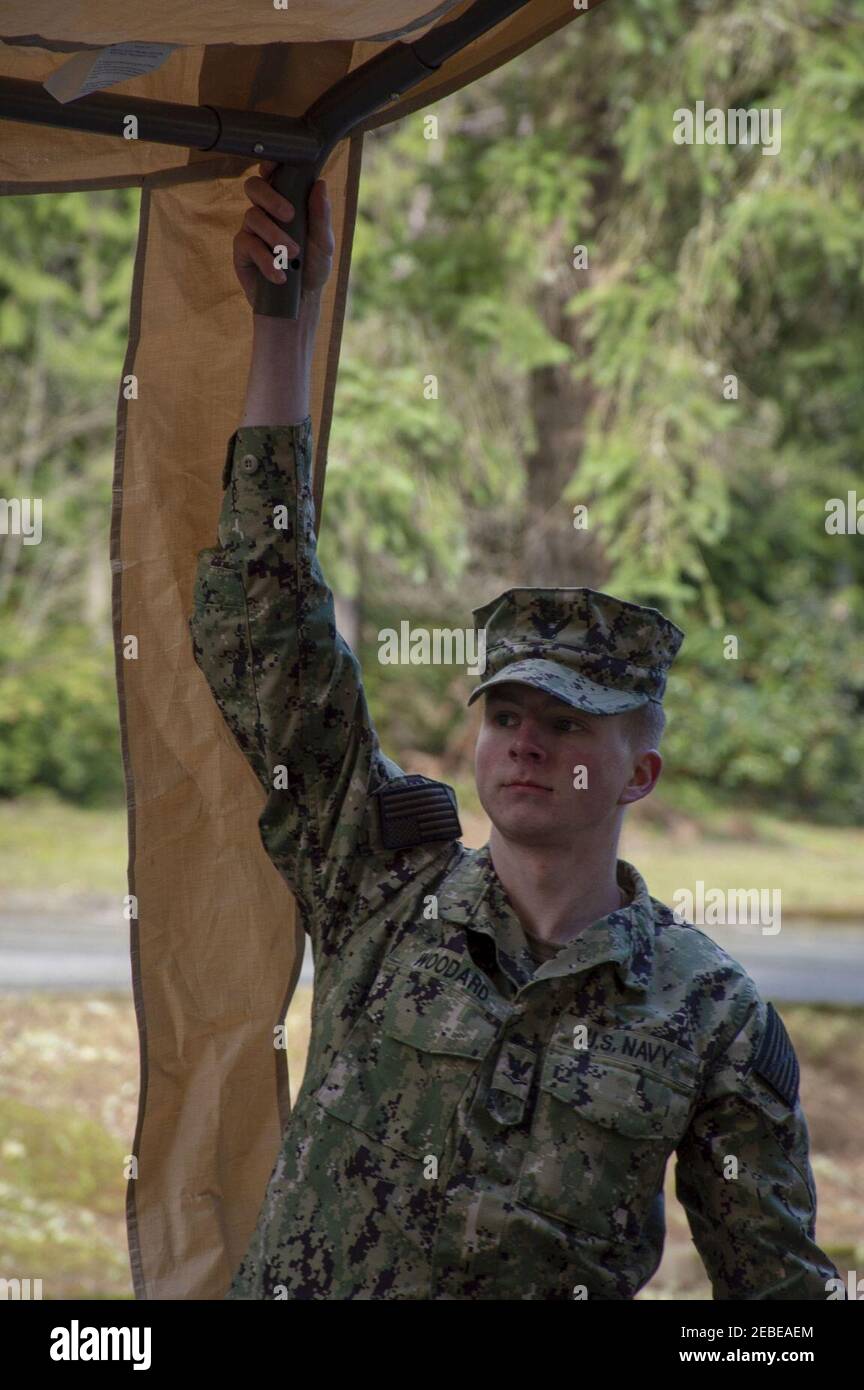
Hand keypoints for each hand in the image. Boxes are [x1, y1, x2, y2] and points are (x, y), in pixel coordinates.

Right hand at [233, 160, 334, 309]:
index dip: (269, 165)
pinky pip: (247, 245)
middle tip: (290, 215)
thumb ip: (321, 215)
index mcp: (284, 202)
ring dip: (274, 235)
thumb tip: (320, 184)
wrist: (299, 302)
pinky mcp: (241, 252)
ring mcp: (251, 230)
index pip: (272, 175)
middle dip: (271, 197)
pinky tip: (280, 275)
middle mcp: (264, 212)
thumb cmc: (312, 268)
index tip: (274, 166)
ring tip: (292, 255)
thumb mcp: (323, 243)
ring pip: (252, 216)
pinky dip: (266, 260)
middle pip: (254, 187)